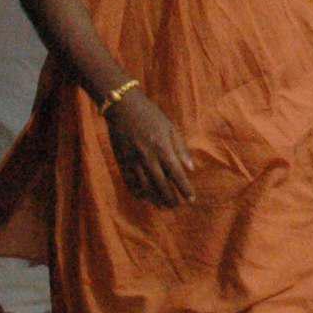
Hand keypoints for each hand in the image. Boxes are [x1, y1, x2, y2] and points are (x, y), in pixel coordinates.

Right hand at [104, 89, 195, 208]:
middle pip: (161, 184)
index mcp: (163, 148)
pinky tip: (144, 198)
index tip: (191, 199)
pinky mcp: (122, 161)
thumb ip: (181, 148)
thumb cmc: (151, 115)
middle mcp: (148, 157)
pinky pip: (130, 182)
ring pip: (145, 186)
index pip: (177, 174)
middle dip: (171, 198)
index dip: (185, 189)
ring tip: (163, 206)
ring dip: (155, 198)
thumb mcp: (170, 128)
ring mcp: (133, 160)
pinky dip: (137, 192)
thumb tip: (190, 168)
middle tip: (177, 206)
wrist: (123, 107)